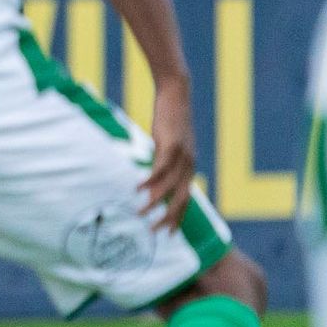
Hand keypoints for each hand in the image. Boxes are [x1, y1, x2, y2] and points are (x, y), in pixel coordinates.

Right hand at [139, 74, 195, 232]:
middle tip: (154, 232)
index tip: (167, 233)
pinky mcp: (171, 145)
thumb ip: (164, 159)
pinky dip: (149, 181)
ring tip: (139, 213)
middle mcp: (189, 165)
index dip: (178, 218)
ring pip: (169, 188)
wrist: (176, 93)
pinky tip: (137, 188)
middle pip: (181, 200)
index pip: (186, 199)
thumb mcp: (169, 142)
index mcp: (189, 167)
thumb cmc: (171, 117)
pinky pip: (160, 169)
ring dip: (153, 202)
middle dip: (168, 218)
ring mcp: (181, 156)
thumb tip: (153, 172)